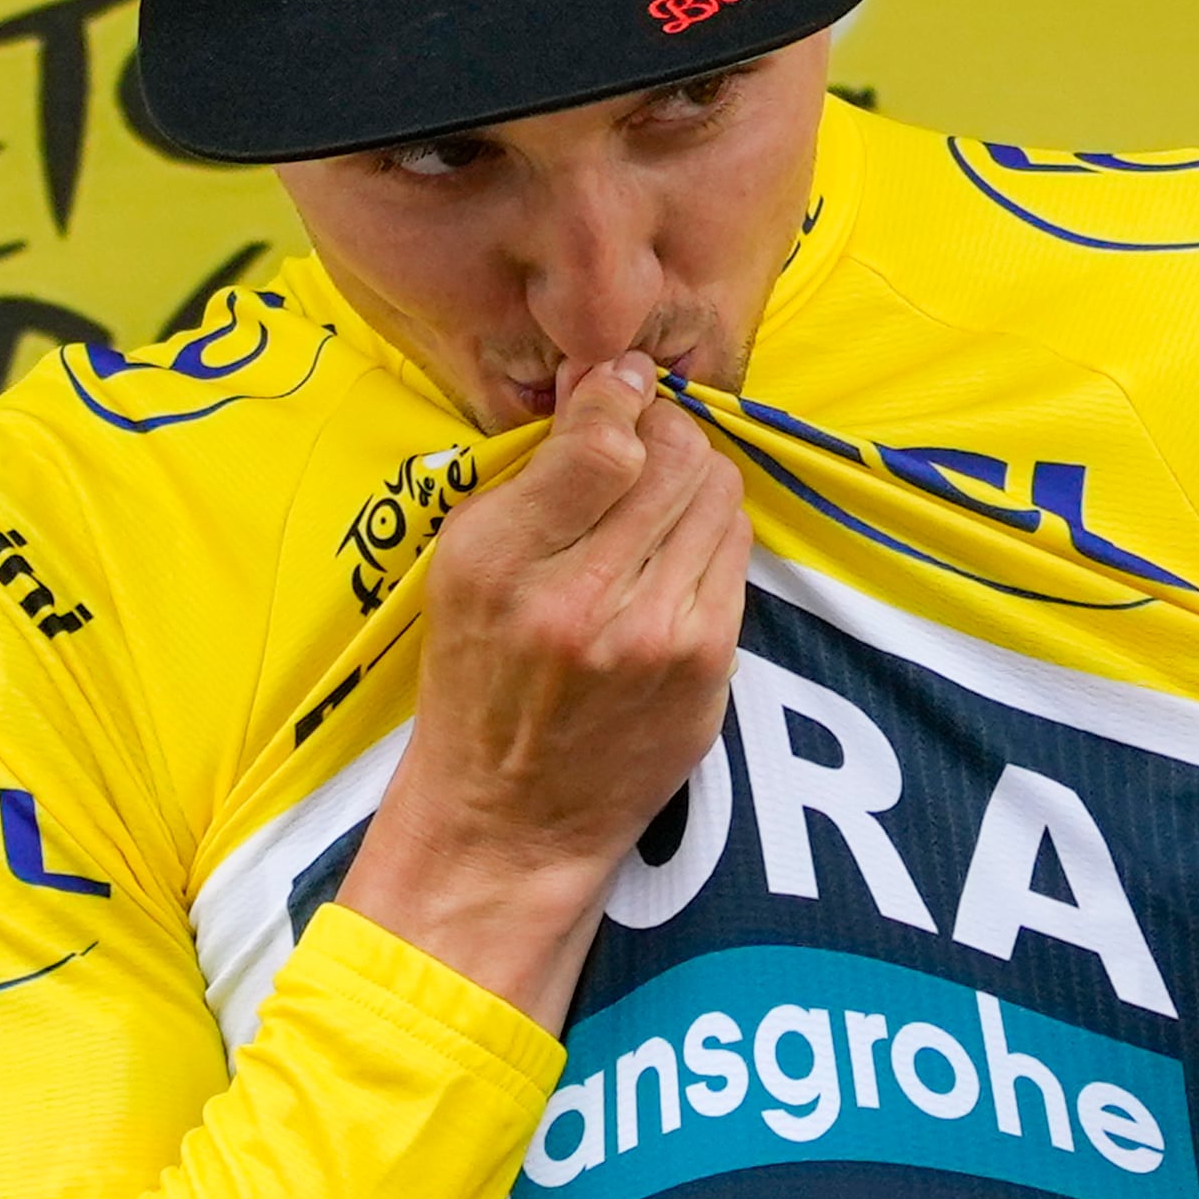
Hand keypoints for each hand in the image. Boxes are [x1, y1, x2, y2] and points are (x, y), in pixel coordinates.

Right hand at [336, 355, 750, 1027]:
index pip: (601, 441)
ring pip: (719, 495)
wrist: (511, 817)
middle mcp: (584, 602)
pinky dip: (710, 534)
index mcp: (504, 566)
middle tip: (640, 444)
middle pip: (677, 456)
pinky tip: (674, 553)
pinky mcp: (708, 667)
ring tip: (655, 500)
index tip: (617, 387)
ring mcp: (658, 639)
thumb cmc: (477, 679)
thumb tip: (603, 381)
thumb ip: (533, 476)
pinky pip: (736, 551)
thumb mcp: (462, 569)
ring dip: (694, 478)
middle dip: (663, 432)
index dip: (619, 395)